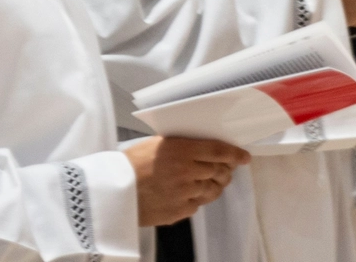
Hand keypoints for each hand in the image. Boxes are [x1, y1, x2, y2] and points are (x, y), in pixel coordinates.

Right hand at [127, 136, 251, 226]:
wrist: (111, 191)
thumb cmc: (130, 165)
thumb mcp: (157, 144)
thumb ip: (182, 145)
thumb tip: (205, 146)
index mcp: (182, 149)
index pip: (219, 151)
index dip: (235, 154)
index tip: (244, 157)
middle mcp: (187, 170)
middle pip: (219, 171)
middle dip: (226, 171)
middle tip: (226, 170)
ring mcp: (184, 192)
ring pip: (212, 190)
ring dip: (213, 186)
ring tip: (207, 183)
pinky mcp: (179, 210)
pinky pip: (197, 205)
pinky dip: (196, 199)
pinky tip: (187, 194)